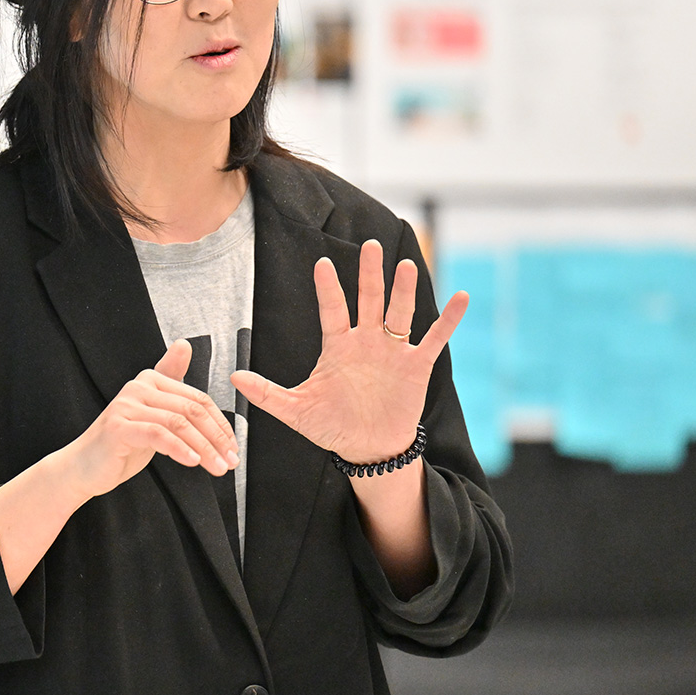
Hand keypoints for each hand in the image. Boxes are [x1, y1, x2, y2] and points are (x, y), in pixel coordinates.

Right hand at [60, 339, 238, 499]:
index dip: (221, 425)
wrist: (85, 467)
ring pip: (178, 423)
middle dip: (216, 438)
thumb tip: (184, 344)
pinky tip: (192, 463)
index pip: (198, 399)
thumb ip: (171, 385)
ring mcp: (126, 405)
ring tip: (217, 468)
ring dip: (204, 448)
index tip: (234, 449)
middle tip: (231, 461)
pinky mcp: (119, 427)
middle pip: (191, 410)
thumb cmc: (123, 443)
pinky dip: (179, 449)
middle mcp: (138, 386)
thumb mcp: (153, 415)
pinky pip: (158, 435)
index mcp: (150, 380)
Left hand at [230, 239, 468, 463]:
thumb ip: (266, 393)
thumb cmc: (332, 427)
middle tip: (370, 245)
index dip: (328, 288)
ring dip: (404, 290)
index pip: (332, 310)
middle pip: (368, 300)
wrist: (367, 450)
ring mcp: (392, 351)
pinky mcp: (416, 366)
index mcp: (337, 347)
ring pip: (400, 312)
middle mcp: (366, 342)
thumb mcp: (296, 410)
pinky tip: (461, 297)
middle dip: (369, 274)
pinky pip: (434, 338)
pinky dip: (448, 319)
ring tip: (406, 263)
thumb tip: (233, 376)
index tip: (322, 263)